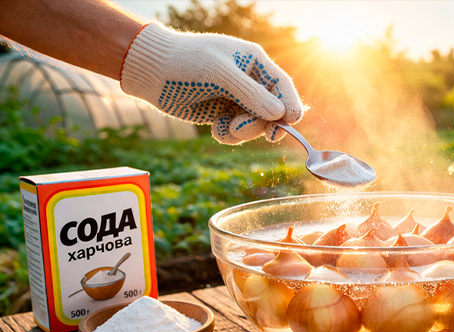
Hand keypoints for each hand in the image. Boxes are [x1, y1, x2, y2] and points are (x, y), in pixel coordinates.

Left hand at [120, 23, 303, 144]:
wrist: (151, 72)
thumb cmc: (186, 62)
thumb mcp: (221, 74)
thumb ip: (251, 94)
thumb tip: (280, 115)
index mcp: (254, 62)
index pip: (282, 86)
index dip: (290, 105)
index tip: (290, 123)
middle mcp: (249, 82)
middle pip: (272, 111)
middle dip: (260, 123)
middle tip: (240, 128)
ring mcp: (235, 99)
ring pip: (255, 125)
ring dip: (243, 131)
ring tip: (225, 128)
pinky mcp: (222, 114)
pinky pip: (237, 133)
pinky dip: (229, 136)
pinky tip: (215, 130)